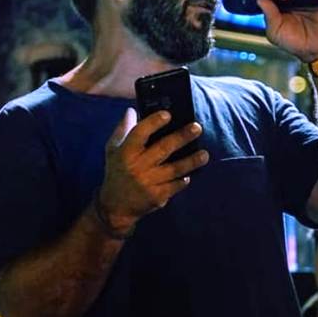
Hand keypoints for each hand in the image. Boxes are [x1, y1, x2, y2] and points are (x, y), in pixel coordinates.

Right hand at [99, 108, 209, 230]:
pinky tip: (190, 174)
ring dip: (191, 161)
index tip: (168, 114)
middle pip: (163, 148)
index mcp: (125, 152)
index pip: (140, 133)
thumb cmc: (116, 172)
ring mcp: (148, 182)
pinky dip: (183, 180)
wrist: (115, 206)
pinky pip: (175, 186)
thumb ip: (122, 129)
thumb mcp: (112, 150)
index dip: (154, 122)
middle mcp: (137, 166)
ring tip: (204, 154)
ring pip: (174, 169)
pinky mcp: (156, 197)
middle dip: (181, 137)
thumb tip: (132, 110)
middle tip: (197, 127)